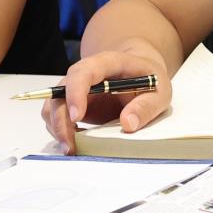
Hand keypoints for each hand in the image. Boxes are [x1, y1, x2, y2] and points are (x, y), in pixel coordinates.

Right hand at [42, 43, 170, 153]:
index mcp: (107, 63)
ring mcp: (76, 88)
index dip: (75, 93)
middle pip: (61, 92)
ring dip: (57, 128)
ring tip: (70, 149)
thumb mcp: (159, 91)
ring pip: (53, 105)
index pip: (83, 72)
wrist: (140, 71)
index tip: (76, 116)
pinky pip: (56, 115)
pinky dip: (60, 130)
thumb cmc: (148, 78)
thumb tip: (128, 124)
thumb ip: (146, 106)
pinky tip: (73, 143)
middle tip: (70, 145)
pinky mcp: (72, 103)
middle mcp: (85, 73)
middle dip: (61, 120)